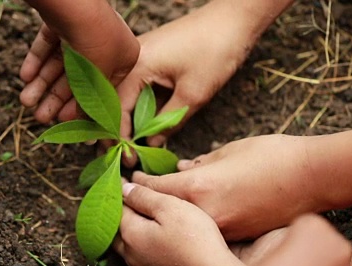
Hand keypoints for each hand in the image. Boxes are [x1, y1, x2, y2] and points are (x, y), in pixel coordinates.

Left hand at [20, 7, 138, 122]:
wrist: (73, 2)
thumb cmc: (94, 42)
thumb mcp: (98, 79)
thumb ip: (92, 102)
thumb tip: (88, 124)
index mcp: (124, 56)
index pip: (101, 88)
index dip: (81, 106)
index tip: (65, 120)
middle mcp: (106, 43)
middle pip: (77, 77)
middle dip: (56, 98)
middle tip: (39, 115)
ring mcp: (83, 30)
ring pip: (60, 63)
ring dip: (42, 84)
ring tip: (26, 100)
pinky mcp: (61, 21)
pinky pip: (49, 45)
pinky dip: (38, 61)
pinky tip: (26, 77)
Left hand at [113, 182, 244, 265]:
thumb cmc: (194, 239)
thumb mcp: (171, 207)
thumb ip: (145, 197)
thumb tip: (125, 190)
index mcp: (131, 233)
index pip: (119, 208)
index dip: (121, 192)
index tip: (122, 181)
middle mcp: (131, 254)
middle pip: (118, 230)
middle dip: (119, 214)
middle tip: (124, 200)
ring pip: (126, 247)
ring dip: (126, 232)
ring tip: (133, 218)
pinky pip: (138, 262)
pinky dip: (136, 250)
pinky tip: (140, 249)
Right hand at [116, 0, 260, 146]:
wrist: (234, 20)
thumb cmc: (215, 51)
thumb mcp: (193, 95)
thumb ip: (168, 122)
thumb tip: (150, 145)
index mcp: (137, 65)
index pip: (118, 108)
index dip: (121, 137)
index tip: (128, 158)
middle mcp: (133, 60)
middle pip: (117, 103)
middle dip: (120, 131)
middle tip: (126, 157)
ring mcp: (142, 58)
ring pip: (129, 96)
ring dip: (132, 121)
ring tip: (135, 147)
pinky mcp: (153, 59)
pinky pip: (141, 87)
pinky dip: (143, 107)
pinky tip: (148, 127)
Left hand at [132, 134, 319, 240]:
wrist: (315, 179)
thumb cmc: (274, 156)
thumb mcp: (229, 150)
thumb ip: (199, 164)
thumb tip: (181, 171)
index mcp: (197, 188)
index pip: (151, 190)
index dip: (135, 186)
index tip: (125, 182)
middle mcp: (204, 215)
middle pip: (159, 217)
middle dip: (141, 209)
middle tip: (127, 202)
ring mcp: (221, 231)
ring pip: (179, 231)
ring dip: (161, 224)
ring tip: (148, 216)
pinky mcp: (237, 239)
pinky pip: (202, 236)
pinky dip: (189, 231)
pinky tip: (185, 226)